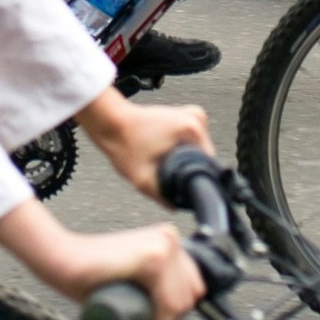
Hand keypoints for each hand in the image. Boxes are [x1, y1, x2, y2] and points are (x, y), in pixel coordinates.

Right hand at [0, 201, 204, 319]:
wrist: (66, 259)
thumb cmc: (93, 269)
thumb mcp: (134, 268)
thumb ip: (153, 276)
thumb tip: (169, 303)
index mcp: (168, 238)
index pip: (192, 282)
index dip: (176, 307)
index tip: (158, 319)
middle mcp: (170, 237)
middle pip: (190, 292)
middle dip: (172, 317)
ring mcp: (163, 245)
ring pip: (181, 301)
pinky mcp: (153, 258)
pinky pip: (167, 303)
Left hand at [78, 89, 212, 204]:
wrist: (111, 122)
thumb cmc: (125, 145)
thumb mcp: (143, 179)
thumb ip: (163, 197)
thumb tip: (177, 206)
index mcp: (192, 129)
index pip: (208, 164)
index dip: (195, 179)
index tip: (179, 183)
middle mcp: (196, 117)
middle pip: (204, 156)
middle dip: (188, 167)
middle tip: (163, 169)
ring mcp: (192, 113)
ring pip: (199, 148)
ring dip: (184, 158)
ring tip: (160, 158)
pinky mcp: (185, 114)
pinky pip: (192, 140)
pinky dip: (181, 148)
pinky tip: (163, 151)